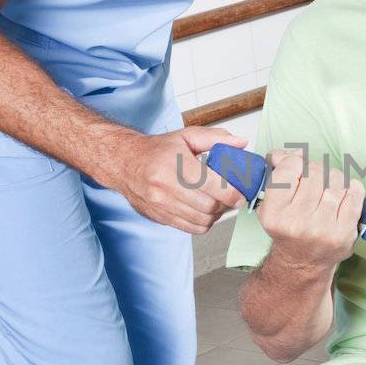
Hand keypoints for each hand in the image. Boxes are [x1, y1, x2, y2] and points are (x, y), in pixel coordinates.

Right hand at [106, 125, 247, 233]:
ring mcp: (160, 204)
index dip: (231, 193)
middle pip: (208, 206)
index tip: (240, 194)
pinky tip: (204, 211)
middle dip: (226, 204)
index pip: (211, 185)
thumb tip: (240, 142)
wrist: (125, 163)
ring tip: (218, 204)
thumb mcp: (186, 136)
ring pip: (201, 220)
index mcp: (174, 163)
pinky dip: (203, 223)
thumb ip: (215, 138)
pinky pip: (190, 228)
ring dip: (216, 215)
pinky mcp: (159, 217)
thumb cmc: (157, 150)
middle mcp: (165, 186)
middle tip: (232, 198)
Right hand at [256, 148, 365, 269]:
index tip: (296, 168)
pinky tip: (341, 195)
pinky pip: (354, 191)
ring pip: (336, 178)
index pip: (289, 168)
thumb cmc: (288, 229)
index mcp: (274, 214)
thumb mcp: (271, 204)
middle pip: (315, 172)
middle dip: (315, 171)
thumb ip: (277, 174)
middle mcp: (298, 223)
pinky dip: (350, 187)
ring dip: (333, 177)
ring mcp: (324, 228)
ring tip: (326, 189)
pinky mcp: (346, 232)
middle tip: (313, 181)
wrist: (303, 262)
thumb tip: (287, 153)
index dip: (295, 162)